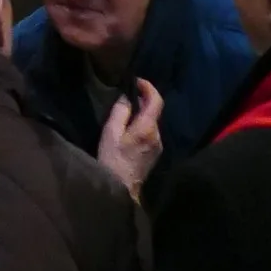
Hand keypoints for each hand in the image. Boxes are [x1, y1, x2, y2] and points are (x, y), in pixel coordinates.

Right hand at [97, 79, 162, 197]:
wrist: (121, 189)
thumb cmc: (113, 158)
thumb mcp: (111, 132)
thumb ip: (121, 111)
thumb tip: (127, 97)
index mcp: (148, 128)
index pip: (156, 101)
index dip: (148, 87)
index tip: (136, 81)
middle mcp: (157, 135)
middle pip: (154, 111)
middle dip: (142, 101)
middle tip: (125, 97)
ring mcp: (158, 146)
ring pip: (151, 123)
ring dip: (141, 115)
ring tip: (125, 115)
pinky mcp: (155, 154)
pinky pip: (150, 133)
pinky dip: (142, 126)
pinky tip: (129, 131)